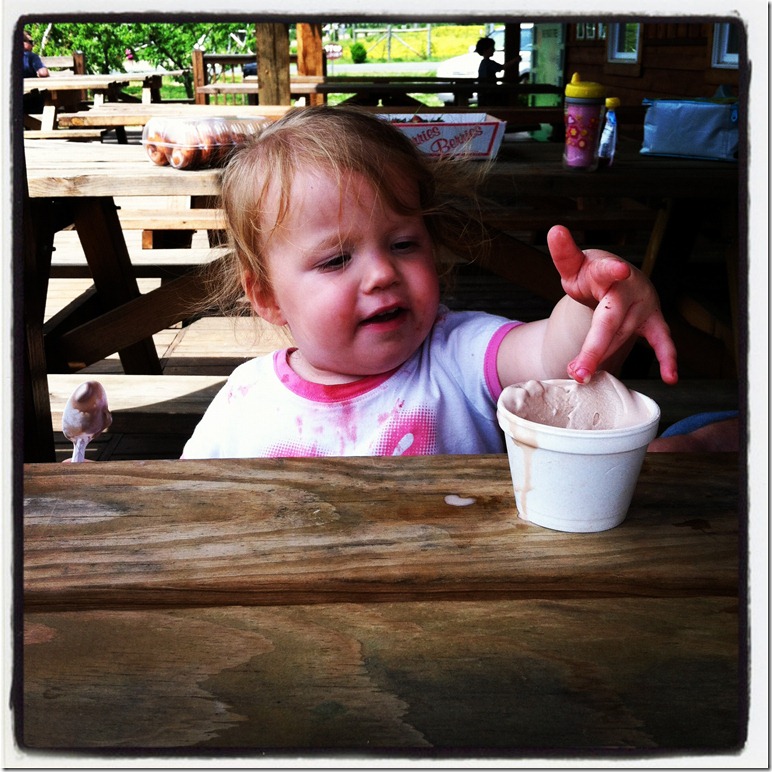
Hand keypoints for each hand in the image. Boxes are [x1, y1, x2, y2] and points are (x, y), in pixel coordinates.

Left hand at [547, 225, 677, 384]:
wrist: (618, 279)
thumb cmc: (593, 275)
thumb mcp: (575, 265)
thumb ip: (564, 253)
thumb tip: (554, 230)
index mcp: (608, 271)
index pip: (608, 270)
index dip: (612, 270)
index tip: (617, 269)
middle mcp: (630, 289)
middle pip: (611, 321)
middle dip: (594, 347)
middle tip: (577, 370)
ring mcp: (644, 307)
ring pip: (624, 337)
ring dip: (603, 358)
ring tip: (580, 374)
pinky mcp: (653, 321)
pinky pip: (663, 342)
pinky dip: (668, 358)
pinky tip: (670, 376)